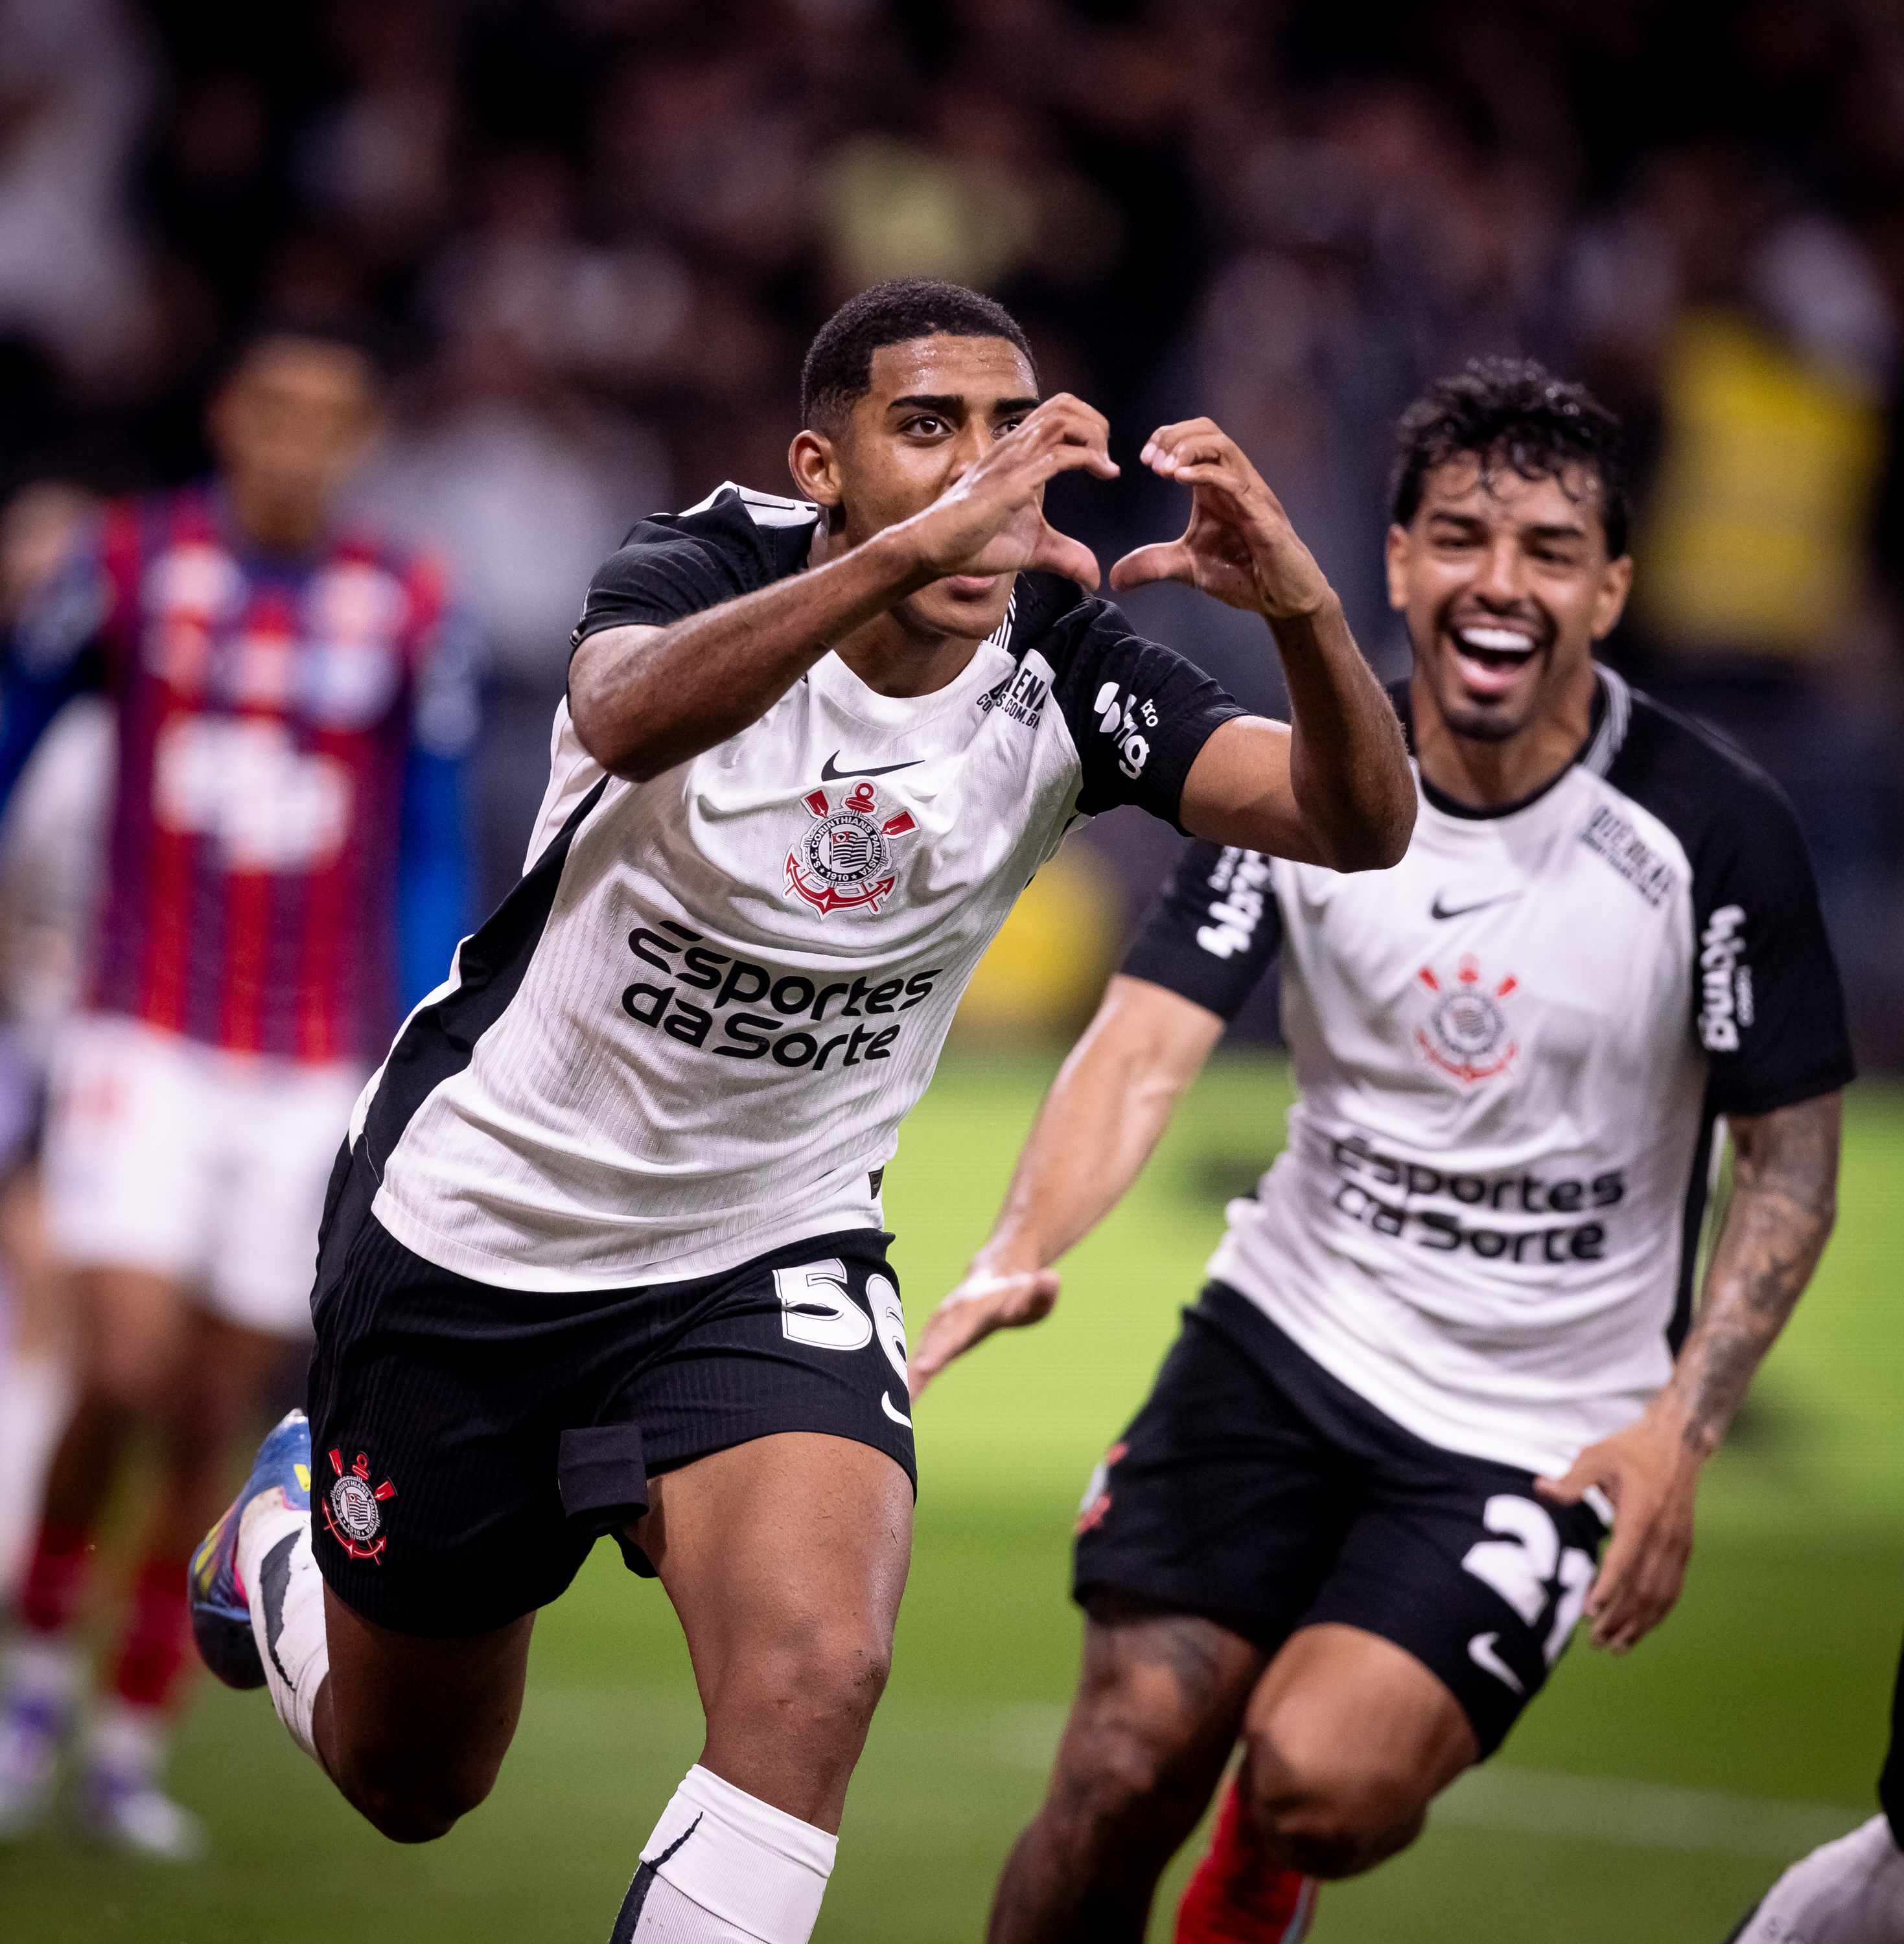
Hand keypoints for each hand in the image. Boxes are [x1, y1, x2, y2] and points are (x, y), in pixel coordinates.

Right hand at [905, 394, 1117, 590]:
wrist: (935, 550)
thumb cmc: (973, 543)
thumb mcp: (1033, 548)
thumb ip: (1066, 555)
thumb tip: (1093, 576)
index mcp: (1019, 455)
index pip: (1058, 414)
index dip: (1090, 427)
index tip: (1106, 463)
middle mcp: (1015, 449)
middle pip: (1063, 405)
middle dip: (1096, 424)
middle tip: (1107, 458)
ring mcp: (1011, 462)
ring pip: (1061, 419)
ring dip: (1093, 436)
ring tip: (1104, 464)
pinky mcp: (1010, 483)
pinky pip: (1056, 456)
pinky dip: (1088, 459)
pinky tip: (1103, 474)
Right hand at [907, 1262, 1062, 1400]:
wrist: (995, 1274)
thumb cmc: (1019, 1292)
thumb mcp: (1037, 1292)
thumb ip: (1044, 1290)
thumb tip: (1050, 1277)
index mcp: (973, 1307)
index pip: (957, 1328)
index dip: (940, 1347)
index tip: (925, 1367)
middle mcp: (950, 1317)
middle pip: (932, 1345)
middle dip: (916, 1369)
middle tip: (903, 1395)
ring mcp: (939, 1327)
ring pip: (919, 1352)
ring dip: (907, 1377)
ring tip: (895, 1405)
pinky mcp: (935, 1340)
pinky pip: (920, 1361)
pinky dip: (909, 1379)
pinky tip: (903, 1403)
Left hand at [1109, 418, 1332, 619]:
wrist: (1283, 601)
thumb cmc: (1244, 576)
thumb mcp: (1187, 568)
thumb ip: (1152, 565)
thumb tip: (1113, 577)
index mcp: (1217, 486)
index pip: (1194, 438)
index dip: (1166, 438)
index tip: (1143, 459)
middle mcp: (1235, 482)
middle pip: (1208, 430)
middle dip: (1174, 436)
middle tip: (1149, 460)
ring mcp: (1252, 495)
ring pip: (1224, 446)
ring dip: (1188, 448)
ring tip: (1163, 468)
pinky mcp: (1264, 517)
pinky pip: (1237, 482)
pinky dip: (1207, 473)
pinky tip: (1180, 479)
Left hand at [1536, 1400, 1704, 1652]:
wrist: (1679, 1443)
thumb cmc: (1633, 1449)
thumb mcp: (1598, 1455)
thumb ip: (1572, 1479)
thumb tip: (1540, 1489)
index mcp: (1642, 1515)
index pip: (1625, 1560)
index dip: (1608, 1588)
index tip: (1589, 1612)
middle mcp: (1664, 1536)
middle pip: (1644, 1588)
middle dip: (1620, 1619)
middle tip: (1594, 1641)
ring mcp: (1678, 1545)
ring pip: (1661, 1595)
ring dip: (1639, 1624)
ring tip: (1616, 1646)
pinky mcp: (1684, 1548)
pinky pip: (1673, 1588)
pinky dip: (1657, 1612)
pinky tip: (1642, 1628)